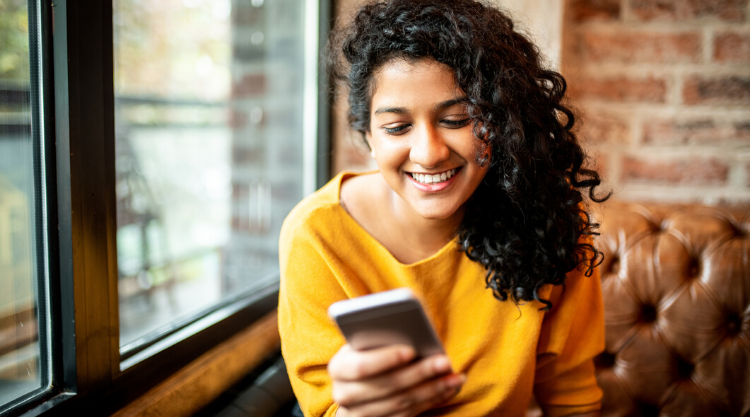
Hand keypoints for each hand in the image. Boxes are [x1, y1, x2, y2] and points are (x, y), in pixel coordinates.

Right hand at [328, 344, 464, 416]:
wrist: (355, 386)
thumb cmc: (365, 352)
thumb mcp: (364, 342)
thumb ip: (378, 335)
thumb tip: (409, 327)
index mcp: (339, 368)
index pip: (361, 367)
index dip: (386, 359)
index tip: (411, 350)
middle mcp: (345, 395)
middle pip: (387, 386)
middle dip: (419, 373)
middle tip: (445, 361)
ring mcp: (361, 414)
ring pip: (402, 403)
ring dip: (433, 389)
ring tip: (455, 376)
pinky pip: (409, 414)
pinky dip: (432, 400)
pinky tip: (449, 387)